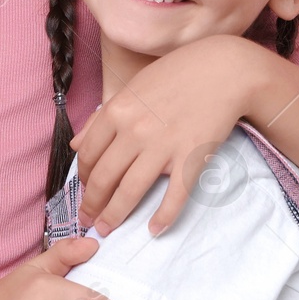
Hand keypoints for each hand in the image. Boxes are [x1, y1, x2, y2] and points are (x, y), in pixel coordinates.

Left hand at [73, 34, 258, 236]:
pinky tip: (154, 229)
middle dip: (91, 204)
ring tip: (106, 229)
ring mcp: (163, 145)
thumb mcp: (131, 89)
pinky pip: (174, 195)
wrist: (223, 70)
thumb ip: (100, 118)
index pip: (88, 155)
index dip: (82, 179)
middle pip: (103, 178)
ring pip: (130, 191)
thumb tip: (75, 144)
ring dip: (114, 215)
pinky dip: (163, 217)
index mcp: (117, 111)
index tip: (84, 191)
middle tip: (87, 220)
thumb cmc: (176, 75)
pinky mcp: (190, 157)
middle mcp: (135, 130)